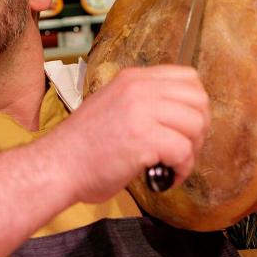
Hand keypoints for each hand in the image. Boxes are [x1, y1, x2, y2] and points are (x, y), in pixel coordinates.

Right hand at [54, 65, 210, 204]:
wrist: (56, 167)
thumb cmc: (83, 149)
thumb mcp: (113, 108)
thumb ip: (143, 104)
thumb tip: (176, 118)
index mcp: (132, 79)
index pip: (188, 78)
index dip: (195, 107)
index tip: (185, 129)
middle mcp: (139, 89)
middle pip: (198, 99)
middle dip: (199, 130)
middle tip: (183, 151)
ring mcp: (141, 111)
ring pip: (195, 124)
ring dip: (192, 151)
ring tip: (173, 166)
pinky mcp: (143, 137)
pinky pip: (183, 151)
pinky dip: (182, 169)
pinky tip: (165, 177)